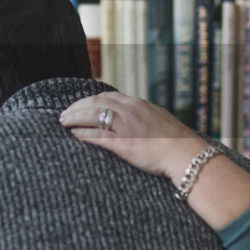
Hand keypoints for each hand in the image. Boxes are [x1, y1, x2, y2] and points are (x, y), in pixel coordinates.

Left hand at [59, 91, 207, 181]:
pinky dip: (82, 134)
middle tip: (64, 115)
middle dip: (76, 108)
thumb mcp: (158, 119)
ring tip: (63, 123)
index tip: (80, 106)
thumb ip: (143, 116)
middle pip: (94, 103)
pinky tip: (74, 135)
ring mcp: (125, 126)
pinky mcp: (123, 143)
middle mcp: (129, 110)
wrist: (185, 153)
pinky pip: (97, 136)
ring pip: (91, 116)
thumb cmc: (175, 140)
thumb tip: (135, 119)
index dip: (89, 101)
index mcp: (137, 104)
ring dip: (74, 119)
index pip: (106, 96)